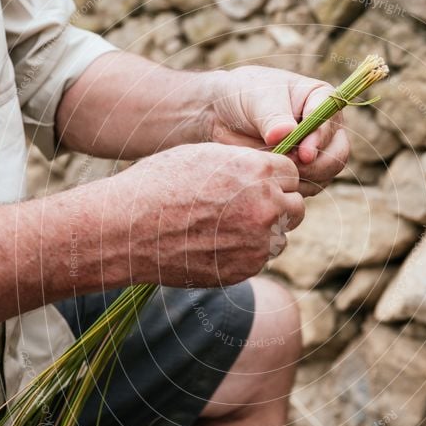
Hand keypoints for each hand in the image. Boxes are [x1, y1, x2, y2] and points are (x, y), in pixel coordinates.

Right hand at [117, 143, 303, 286]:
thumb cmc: (160, 185)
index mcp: (258, 171)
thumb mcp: (205, 157)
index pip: (293, 174)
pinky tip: (216, 244)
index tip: (260, 184)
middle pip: (295, 206)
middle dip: (278, 206)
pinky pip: (260, 258)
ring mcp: (258, 241)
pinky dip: (246, 253)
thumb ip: (245, 164)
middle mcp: (266, 206)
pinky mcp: (246, 268)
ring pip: (281, 236)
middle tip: (248, 208)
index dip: (276, 179)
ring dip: (264, 233)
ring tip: (226, 227)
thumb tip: (268, 172)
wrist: (129, 229)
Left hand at [208, 66, 349, 196]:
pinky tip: (274, 179)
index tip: (304, 154)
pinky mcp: (306, 173)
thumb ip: (274, 117)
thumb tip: (285, 133)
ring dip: (302, 178)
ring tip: (275, 170)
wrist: (224, 116)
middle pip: (337, 154)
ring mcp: (318, 153)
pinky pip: (309, 188)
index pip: (330, 121)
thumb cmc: (244, 97)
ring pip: (325, 175)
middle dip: (316, 165)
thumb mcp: (257, 100)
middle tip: (289, 166)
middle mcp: (326, 128)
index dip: (320, 139)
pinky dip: (294, 187)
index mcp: (321, 99)